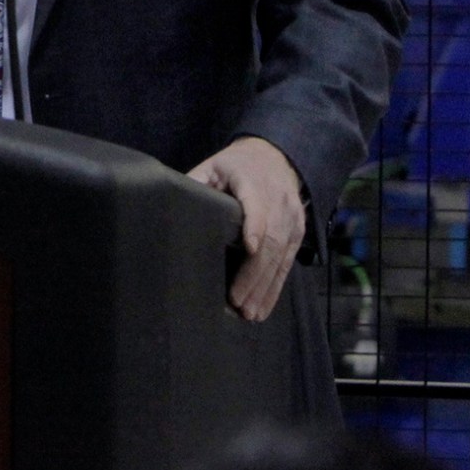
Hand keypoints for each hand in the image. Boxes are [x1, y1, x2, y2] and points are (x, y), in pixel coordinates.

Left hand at [187, 136, 304, 322]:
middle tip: (237, 302)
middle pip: (269, 241)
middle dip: (253, 274)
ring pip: (279, 257)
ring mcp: (291, 219)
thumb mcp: (213, 166)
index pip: (256, 206)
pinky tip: (263, 307)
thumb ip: (196, 183)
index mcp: (252, 183)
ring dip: (264, 288)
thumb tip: (171, 206)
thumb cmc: (236, 165)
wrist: (276, 157)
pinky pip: (287, 263)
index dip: (253, 226)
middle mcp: (277, 202)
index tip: (248, 247)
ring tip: (248, 313)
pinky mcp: (298, 232)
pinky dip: (275, 287)